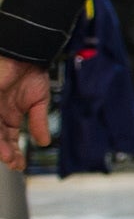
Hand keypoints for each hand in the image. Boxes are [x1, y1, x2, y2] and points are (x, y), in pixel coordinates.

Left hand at [0, 56, 50, 172]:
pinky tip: (3, 144)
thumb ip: (39, 122)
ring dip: (0, 147)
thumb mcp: (39, 101)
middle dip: (7, 153)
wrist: (26, 53)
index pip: (9, 139)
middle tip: (15, 163)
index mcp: (9, 114)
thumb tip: (45, 141)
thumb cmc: (31, 71)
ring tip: (9, 157)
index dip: (14, 152)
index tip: (20, 164)